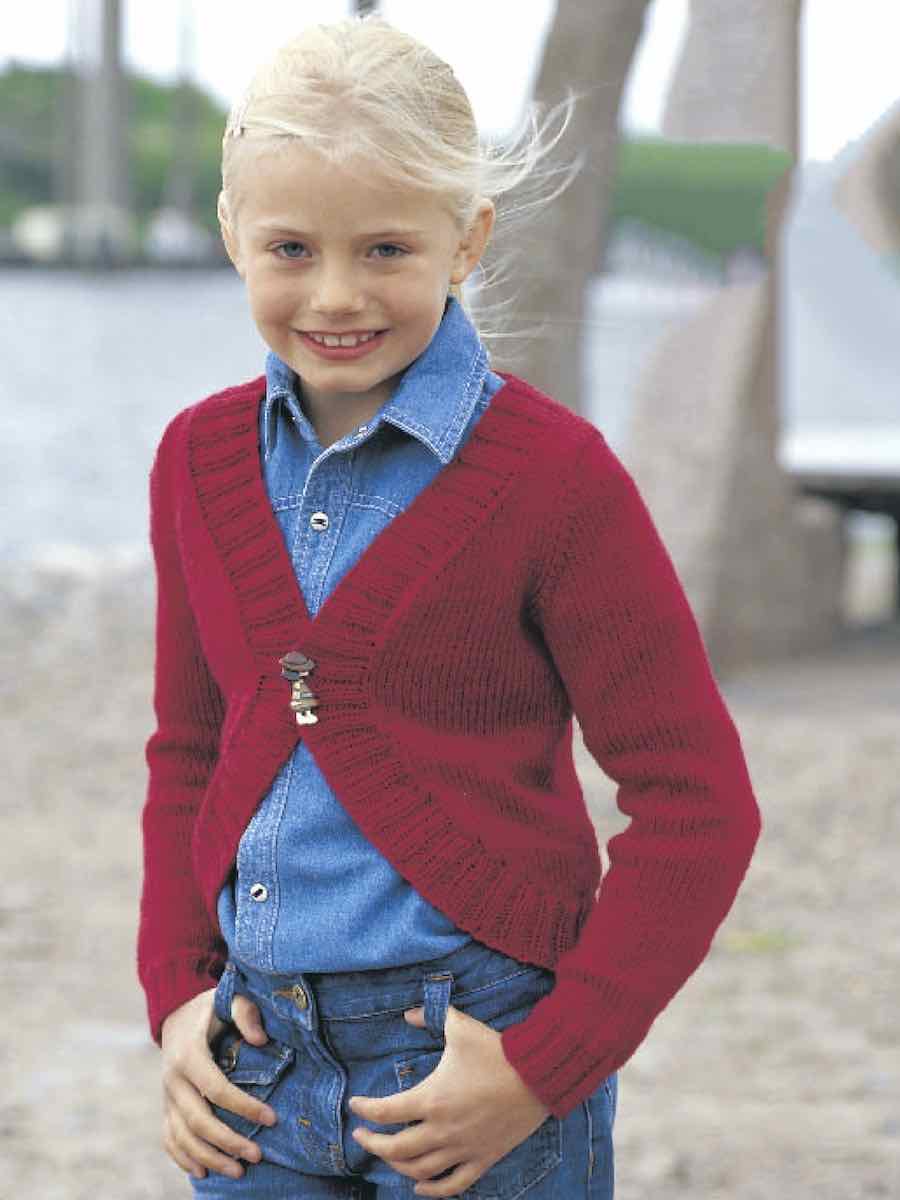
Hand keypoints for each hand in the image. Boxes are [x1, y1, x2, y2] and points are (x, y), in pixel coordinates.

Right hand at [160, 986, 277, 1180]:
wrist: (177, 1012)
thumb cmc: (211, 1008)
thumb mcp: (229, 998)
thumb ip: (246, 1012)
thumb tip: (260, 1039)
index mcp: (188, 1054)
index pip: (216, 1088)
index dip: (244, 1106)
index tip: (272, 1118)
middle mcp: (172, 1079)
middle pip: (198, 1121)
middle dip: (228, 1141)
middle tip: (258, 1156)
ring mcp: (166, 1096)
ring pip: (182, 1137)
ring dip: (209, 1158)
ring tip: (239, 1172)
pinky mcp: (165, 1106)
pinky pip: (168, 1138)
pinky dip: (183, 1158)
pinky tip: (202, 1172)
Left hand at [349, 1004, 549, 1196]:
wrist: (537, 1075)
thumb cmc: (497, 1051)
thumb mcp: (460, 1027)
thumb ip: (431, 1017)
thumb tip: (408, 1014)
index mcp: (433, 1098)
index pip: (387, 1111)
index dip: (366, 1109)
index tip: (355, 1105)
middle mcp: (443, 1129)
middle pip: (396, 1149)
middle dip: (373, 1144)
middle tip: (362, 1135)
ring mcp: (463, 1148)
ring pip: (420, 1169)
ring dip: (397, 1166)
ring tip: (387, 1156)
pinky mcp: (483, 1159)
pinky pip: (453, 1185)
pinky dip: (433, 1189)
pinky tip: (419, 1186)